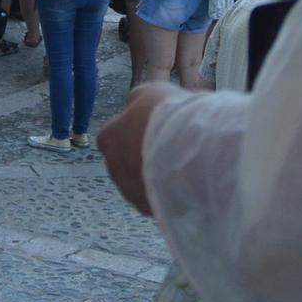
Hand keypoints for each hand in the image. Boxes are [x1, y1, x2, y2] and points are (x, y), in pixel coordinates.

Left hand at [100, 83, 178, 216]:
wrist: (193, 149)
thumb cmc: (167, 116)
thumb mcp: (149, 92)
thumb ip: (136, 100)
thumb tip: (133, 104)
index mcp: (108, 138)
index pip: (110, 136)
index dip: (129, 132)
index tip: (149, 128)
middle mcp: (113, 168)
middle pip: (124, 162)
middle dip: (140, 156)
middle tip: (166, 146)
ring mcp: (131, 192)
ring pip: (140, 184)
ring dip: (154, 176)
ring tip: (180, 164)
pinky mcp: (150, 209)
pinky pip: (156, 200)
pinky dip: (166, 193)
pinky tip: (184, 182)